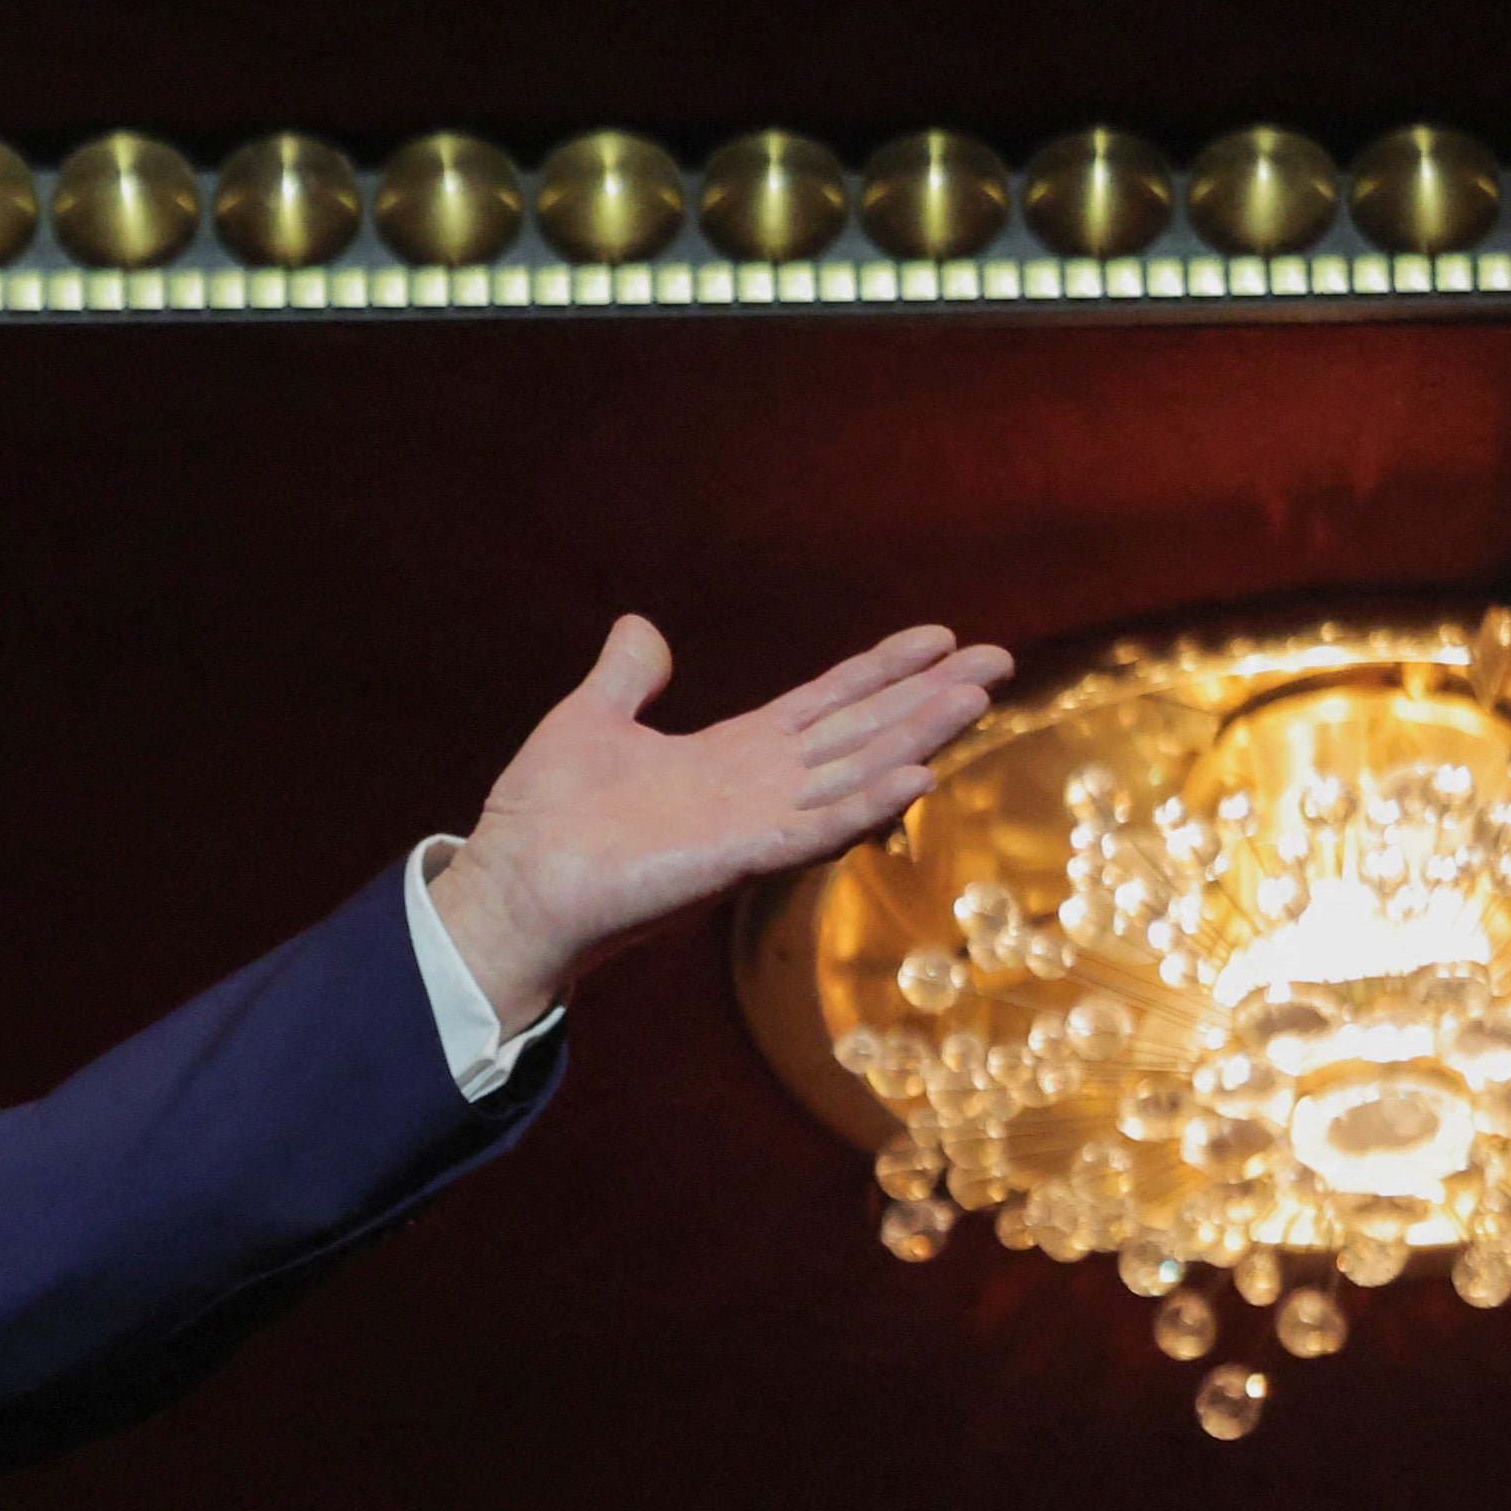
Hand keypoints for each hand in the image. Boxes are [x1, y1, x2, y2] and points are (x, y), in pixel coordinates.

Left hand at [425, 616, 1009, 1033]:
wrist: (512, 886)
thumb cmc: (542, 819)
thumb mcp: (587, 721)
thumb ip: (626, 677)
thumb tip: (640, 624)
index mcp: (730, 753)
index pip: (824, 702)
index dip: (880, 669)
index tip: (939, 635)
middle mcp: (757, 786)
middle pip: (860, 731)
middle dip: (926, 696)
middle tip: (998, 660)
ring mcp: (754, 822)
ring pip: (855, 771)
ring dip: (917, 737)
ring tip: (977, 697)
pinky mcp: (737, 857)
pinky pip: (817, 828)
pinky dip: (866, 802)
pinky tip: (919, 777)